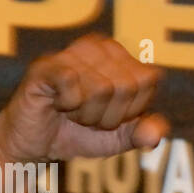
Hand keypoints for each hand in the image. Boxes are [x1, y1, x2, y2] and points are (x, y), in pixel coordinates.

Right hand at [0, 33, 168, 164]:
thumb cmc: (79, 133)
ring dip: (86, 114)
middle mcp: (97, 46)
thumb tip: (154, 135)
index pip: (148, 80)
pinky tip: (57, 103)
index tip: (111, 116)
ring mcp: (69, 53)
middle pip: (126, 85)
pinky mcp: (44, 66)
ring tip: (71, 112)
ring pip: (101, 87)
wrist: (38, 146)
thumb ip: (144, 133)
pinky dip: (68, 104)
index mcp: (121, 57)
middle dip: (109, 115)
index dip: (132, 110)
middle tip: (87, 116)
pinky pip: (72, 82)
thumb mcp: (120, 138)